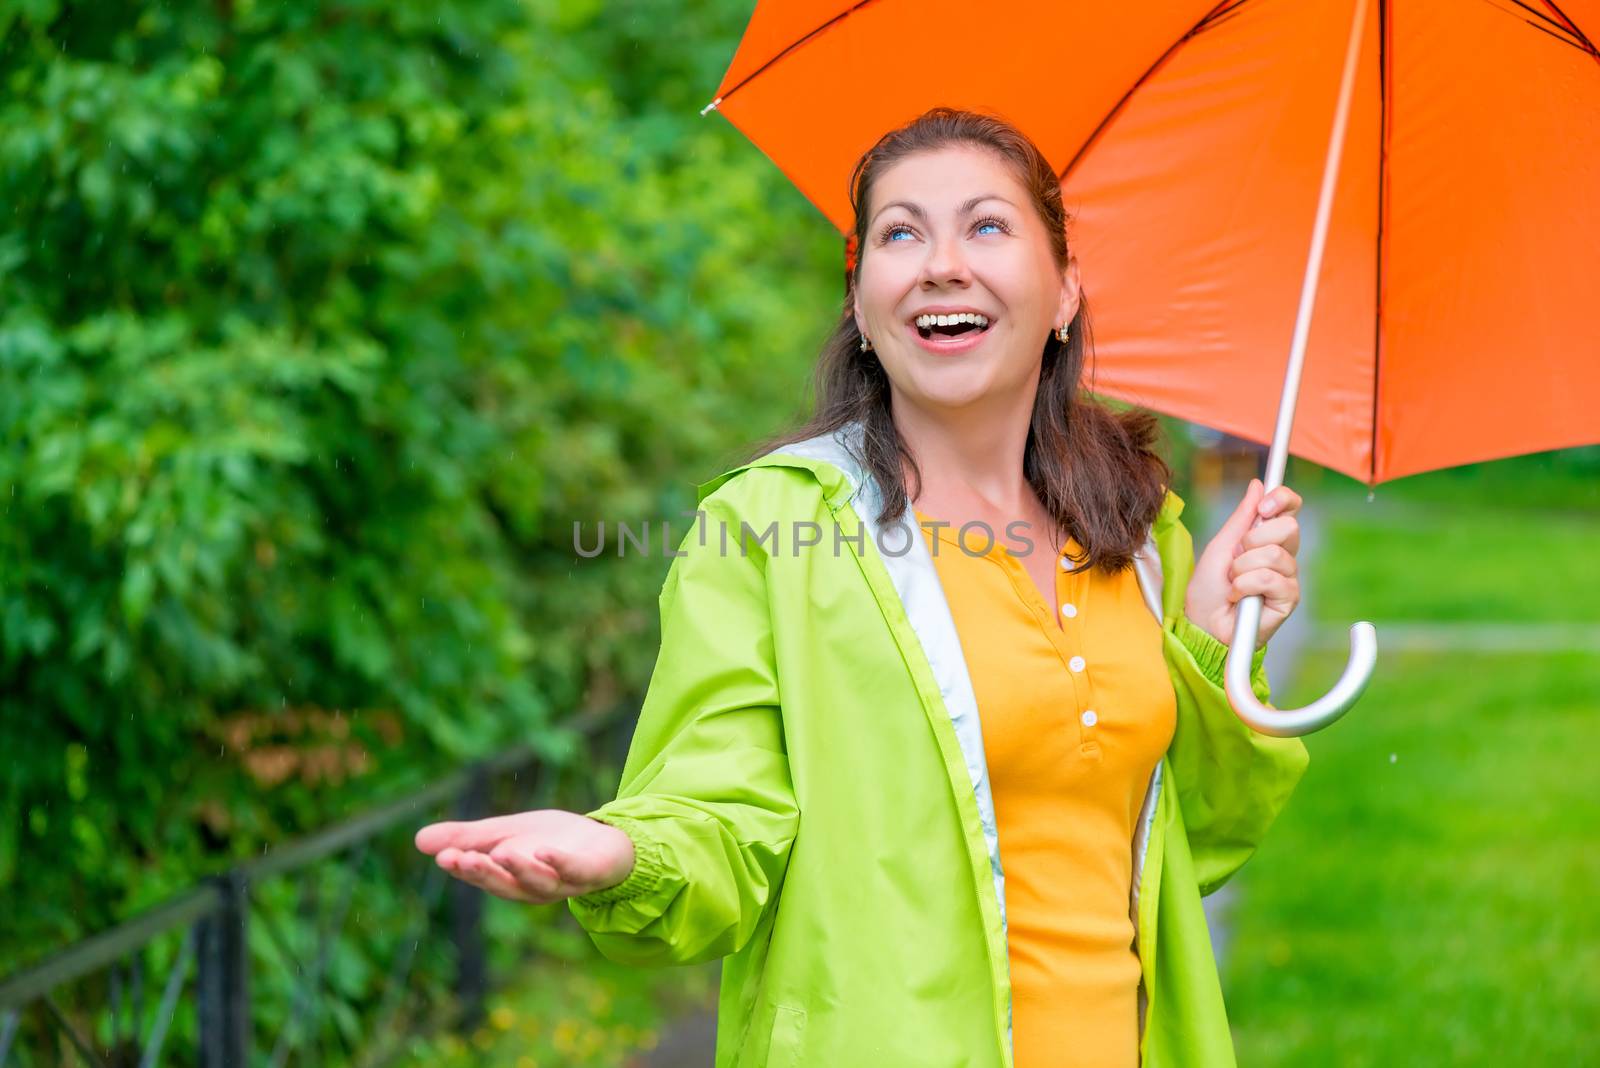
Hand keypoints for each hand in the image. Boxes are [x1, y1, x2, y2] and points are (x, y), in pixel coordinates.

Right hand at [414, 809, 634, 904]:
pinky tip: (545, 850)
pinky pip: (574, 871)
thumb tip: (418, 841)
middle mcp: (535, 887)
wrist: (605, 844)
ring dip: (520, 869)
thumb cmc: (551, 843)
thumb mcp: (505, 835)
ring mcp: (564, 882)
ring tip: (502, 852)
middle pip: (506, 885)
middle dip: (484, 873)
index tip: (443, 856)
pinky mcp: (590, 872)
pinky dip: (560, 862)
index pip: (482, 876)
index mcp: (511, 879)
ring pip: (539, 883)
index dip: (463, 868)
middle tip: (462, 858)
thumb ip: (467, 839)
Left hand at [1184, 478, 1301, 650]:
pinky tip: (1238, 597)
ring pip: (1274, 554)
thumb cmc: (1208, 589)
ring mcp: (1288, 578)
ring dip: (1242, 568)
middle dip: (1252, 540)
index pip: (1290, 509)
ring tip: (1233, 583)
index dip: (1283, 499)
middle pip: (1288, 527)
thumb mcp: (1220, 546)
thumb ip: (1241, 517)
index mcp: (1267, 540)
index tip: (1264, 505)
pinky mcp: (1289, 599)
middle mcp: (1283, 557)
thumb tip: (1258, 485)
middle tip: (1236, 559)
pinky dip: (1246, 586)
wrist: (1202, 624)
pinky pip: (1270, 578)